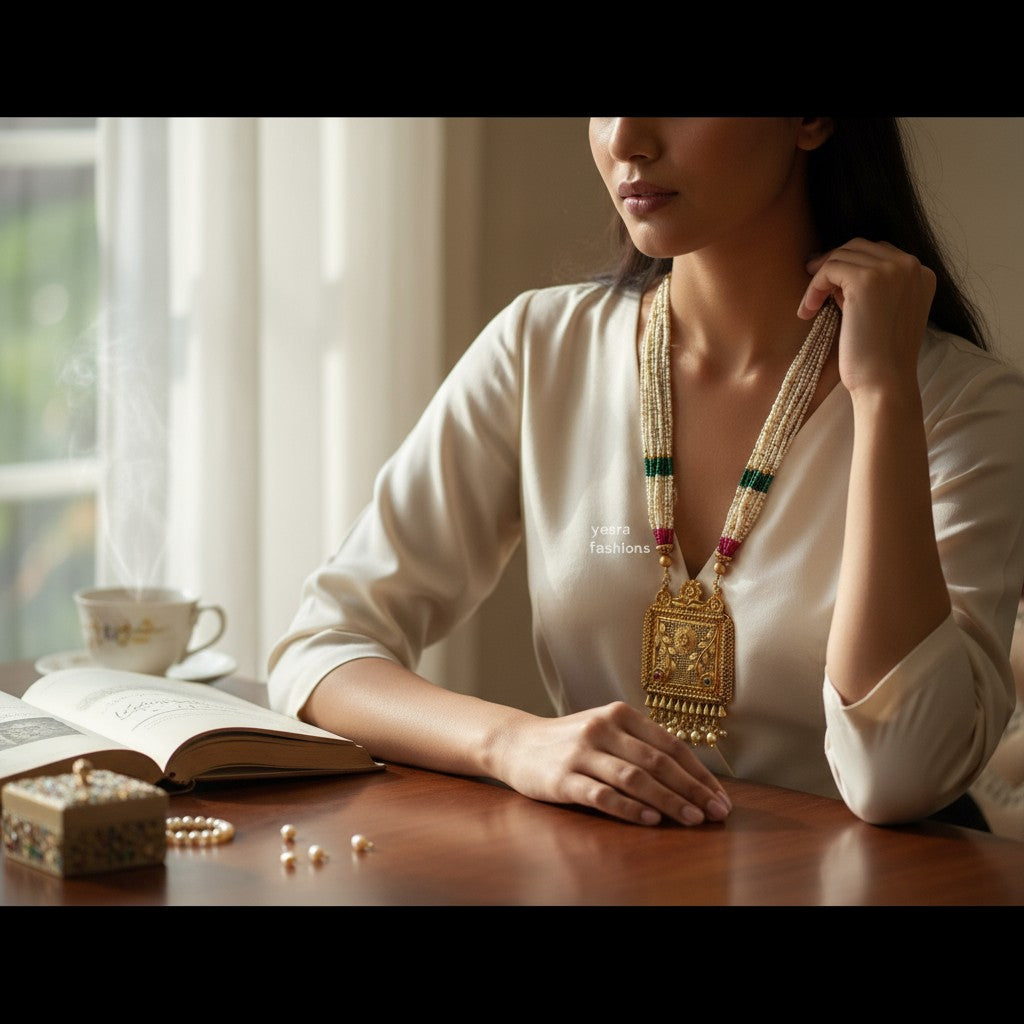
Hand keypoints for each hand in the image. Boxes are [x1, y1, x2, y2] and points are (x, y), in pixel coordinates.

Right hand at [494, 701, 731, 826]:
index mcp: (620, 714)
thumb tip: (690, 779)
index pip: (670, 744)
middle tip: (716, 813)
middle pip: (657, 762)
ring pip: (634, 778)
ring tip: (692, 820)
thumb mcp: (606, 730)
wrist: (515, 743)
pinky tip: (650, 821)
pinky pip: (602, 795)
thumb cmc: (570, 742)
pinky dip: (629, 809)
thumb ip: (640, 745)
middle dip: (691, 790)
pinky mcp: (562, 778)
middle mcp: (602, 728)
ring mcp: (581, 753)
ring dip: (668, 802)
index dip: (699, 773)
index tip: (720, 797)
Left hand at [798, 238, 935, 395]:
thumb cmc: (879, 356)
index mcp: (922, 273)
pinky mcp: (866, 280)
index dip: (849, 266)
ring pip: (841, 256)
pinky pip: (829, 269)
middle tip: (813, 288)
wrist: (884, 381)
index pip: (878, 252)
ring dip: (820, 279)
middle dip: (833, 265)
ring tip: (811, 306)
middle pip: (859, 247)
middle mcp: (911, 265)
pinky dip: (813, 287)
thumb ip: (873, 287)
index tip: (829, 284)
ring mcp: (891, 269)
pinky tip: (807, 310)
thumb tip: (836, 267)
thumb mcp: (884, 312)